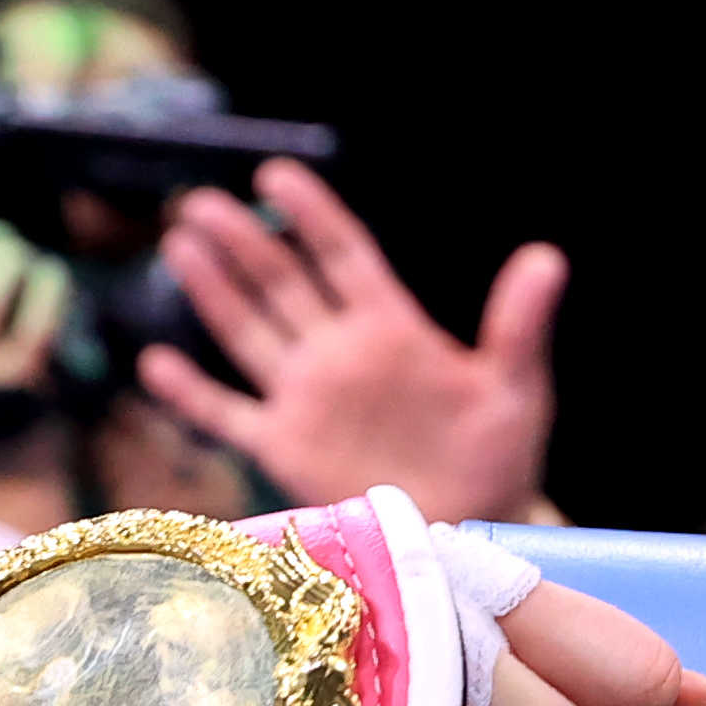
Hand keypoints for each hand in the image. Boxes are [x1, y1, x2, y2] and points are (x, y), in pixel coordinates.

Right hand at [144, 158, 565, 526]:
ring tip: (179, 244)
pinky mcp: (286, 447)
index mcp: (392, 329)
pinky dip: (192, 393)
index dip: (311, 216)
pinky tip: (157, 365)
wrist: (478, 528)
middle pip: (283, 283)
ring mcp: (308, 398)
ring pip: (249, 332)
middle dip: (244, 242)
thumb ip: (520, 324)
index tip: (276, 176)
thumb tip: (549, 258)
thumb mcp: (518, 388)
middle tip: (200, 202)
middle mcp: (340, 354)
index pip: (344, 256)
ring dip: (214, 291)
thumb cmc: (502, 456)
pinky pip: (230, 415)